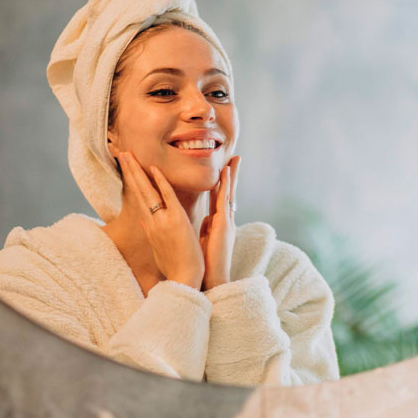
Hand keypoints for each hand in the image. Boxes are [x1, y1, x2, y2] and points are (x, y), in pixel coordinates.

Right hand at [117, 151, 204, 289]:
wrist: (184, 280)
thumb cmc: (174, 267)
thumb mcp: (158, 249)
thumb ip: (151, 231)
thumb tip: (144, 219)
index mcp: (150, 226)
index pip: (139, 198)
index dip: (132, 181)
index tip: (127, 168)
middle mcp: (152, 221)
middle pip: (138, 191)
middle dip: (130, 171)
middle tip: (122, 153)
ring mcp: (162, 220)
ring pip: (147, 191)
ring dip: (137, 171)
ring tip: (128, 155)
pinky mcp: (175, 221)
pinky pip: (167, 196)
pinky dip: (160, 182)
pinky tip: (153, 168)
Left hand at [199, 156, 240, 290]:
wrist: (210, 280)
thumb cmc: (205, 264)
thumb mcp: (204, 241)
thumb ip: (205, 228)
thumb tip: (205, 219)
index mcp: (218, 224)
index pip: (220, 199)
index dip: (222, 183)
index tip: (223, 169)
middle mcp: (225, 221)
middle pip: (228, 193)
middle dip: (231, 175)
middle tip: (235, 158)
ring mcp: (226, 222)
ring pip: (229, 193)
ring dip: (231, 176)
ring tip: (234, 160)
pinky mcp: (223, 225)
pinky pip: (224, 201)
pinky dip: (225, 186)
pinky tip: (225, 173)